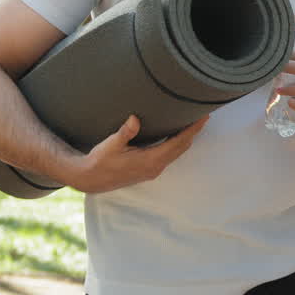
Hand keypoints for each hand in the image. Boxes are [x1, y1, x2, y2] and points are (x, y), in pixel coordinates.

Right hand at [58, 114, 207, 193]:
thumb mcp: (111, 145)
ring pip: (176, 152)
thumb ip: (125, 132)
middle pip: (181, 148)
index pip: (178, 143)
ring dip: (186, 139)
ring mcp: (152, 170)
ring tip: (194, 123)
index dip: (192, 130)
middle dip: (193, 132)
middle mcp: (155, 167)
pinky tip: (177, 135)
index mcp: (150, 161)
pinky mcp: (148, 170)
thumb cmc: (100, 160)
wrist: (91, 179)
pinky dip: (177, 144)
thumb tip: (135, 119)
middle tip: (203, 115)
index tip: (203, 118)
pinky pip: (169, 155)